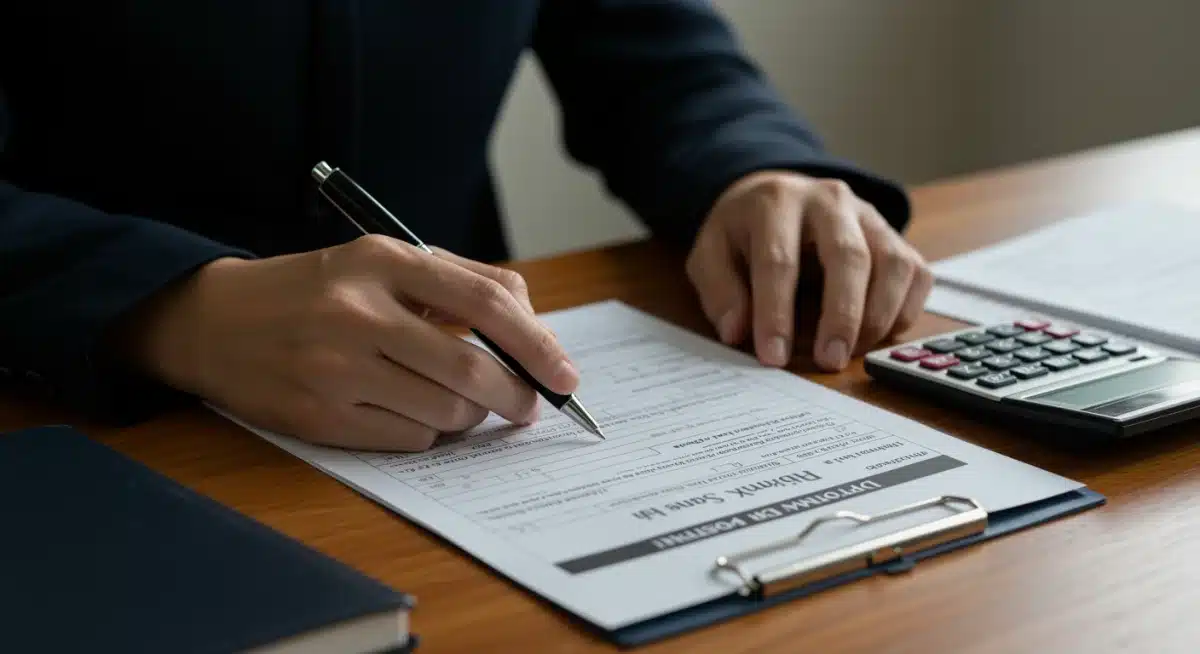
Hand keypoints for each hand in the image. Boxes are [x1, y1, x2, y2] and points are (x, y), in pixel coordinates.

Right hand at [119, 235, 577, 450]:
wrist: (214, 321)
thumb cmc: (315, 291)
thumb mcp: (381, 261)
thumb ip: (457, 280)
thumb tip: (532, 322)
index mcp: (382, 261)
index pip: (485, 302)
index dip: (537, 343)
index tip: (565, 374)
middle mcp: (358, 312)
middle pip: (472, 367)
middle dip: (517, 394)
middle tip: (530, 404)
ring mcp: (336, 368)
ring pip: (446, 410)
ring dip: (472, 415)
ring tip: (462, 402)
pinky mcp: (320, 416)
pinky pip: (410, 438)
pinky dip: (431, 431)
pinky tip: (416, 412)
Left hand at [685, 171, 931, 369]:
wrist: (773, 195)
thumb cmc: (743, 233)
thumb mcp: (711, 254)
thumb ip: (720, 291)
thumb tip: (738, 332)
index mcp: (776, 202)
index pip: (779, 261)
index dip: (776, 313)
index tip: (773, 356)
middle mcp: (830, 201)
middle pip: (849, 256)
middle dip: (841, 316)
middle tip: (829, 361)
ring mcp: (869, 216)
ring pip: (894, 263)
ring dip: (878, 316)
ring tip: (852, 353)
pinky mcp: (894, 236)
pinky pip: (916, 274)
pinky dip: (904, 311)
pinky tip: (877, 335)